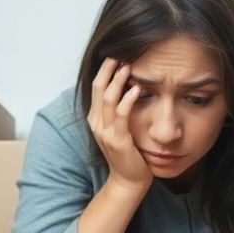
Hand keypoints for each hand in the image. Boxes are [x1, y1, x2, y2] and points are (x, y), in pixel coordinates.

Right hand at [87, 58, 151, 193]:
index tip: (118, 53)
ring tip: (129, 66)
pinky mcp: (118, 141)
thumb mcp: (120, 127)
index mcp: (95, 118)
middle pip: (98, 88)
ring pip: (107, 99)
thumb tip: (128, 85)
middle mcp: (97, 123)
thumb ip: (119, 109)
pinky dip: (128, 100)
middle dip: (109, 69)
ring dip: (118, 80)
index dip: (105, 69)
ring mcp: (106, 132)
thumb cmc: (128, 152)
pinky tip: (137, 89)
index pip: (96, 86)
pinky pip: (121, 116)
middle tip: (122, 52)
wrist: (128, 180)